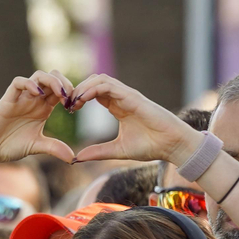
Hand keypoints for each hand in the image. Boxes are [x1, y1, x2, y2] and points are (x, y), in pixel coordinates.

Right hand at [0, 72, 77, 165]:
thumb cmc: (8, 147)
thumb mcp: (36, 146)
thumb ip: (54, 148)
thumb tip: (73, 159)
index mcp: (42, 108)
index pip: (61, 90)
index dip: (72, 94)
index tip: (76, 107)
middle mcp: (33, 99)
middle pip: (53, 77)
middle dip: (65, 83)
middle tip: (69, 98)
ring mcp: (20, 98)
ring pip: (38, 76)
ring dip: (52, 81)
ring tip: (59, 94)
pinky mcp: (7, 100)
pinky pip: (18, 82)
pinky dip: (29, 84)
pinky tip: (38, 94)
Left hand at [69, 74, 198, 163]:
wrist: (171, 145)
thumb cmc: (150, 146)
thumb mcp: (117, 150)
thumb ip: (98, 152)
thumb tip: (76, 158)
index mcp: (118, 107)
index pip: (94, 93)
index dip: (79, 98)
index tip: (69, 110)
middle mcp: (122, 98)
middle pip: (94, 82)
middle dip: (78, 90)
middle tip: (67, 104)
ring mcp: (127, 95)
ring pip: (100, 79)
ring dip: (83, 87)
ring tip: (73, 101)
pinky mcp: (132, 97)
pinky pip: (109, 86)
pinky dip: (93, 89)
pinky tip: (82, 99)